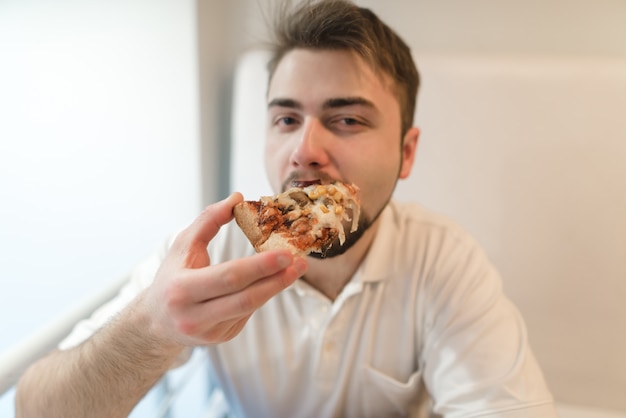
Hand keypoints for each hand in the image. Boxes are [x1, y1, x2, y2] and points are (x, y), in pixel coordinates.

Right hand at [142, 193, 306, 346]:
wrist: (156, 321)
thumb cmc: (172, 275)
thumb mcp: (183, 245)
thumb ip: (208, 220)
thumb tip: (237, 197)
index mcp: (182, 290)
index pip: (228, 277)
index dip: (259, 267)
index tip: (285, 253)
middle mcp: (194, 316)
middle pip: (245, 298)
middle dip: (276, 280)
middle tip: (299, 262)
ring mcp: (209, 332)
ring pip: (250, 307)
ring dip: (276, 287)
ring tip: (296, 269)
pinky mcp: (221, 338)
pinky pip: (247, 313)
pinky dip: (261, 295)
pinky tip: (270, 282)